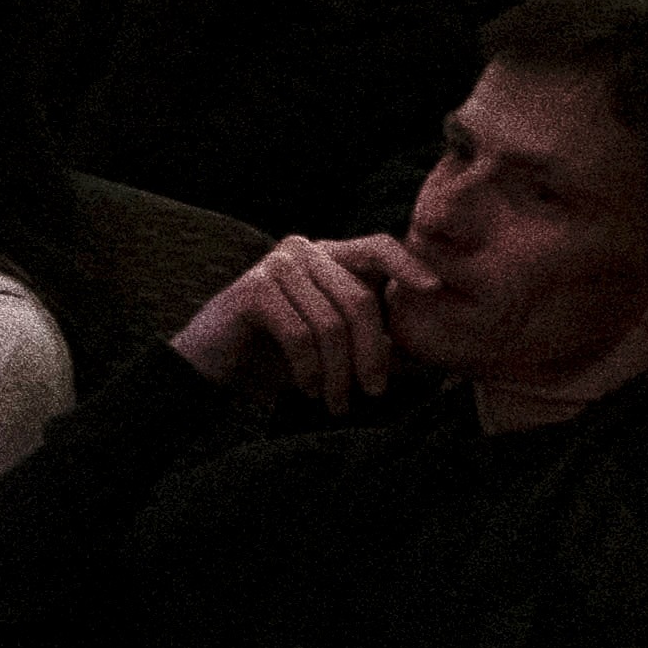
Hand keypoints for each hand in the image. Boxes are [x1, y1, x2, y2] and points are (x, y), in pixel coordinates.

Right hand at [167, 231, 415, 411]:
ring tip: (336, 401)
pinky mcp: (253, 289)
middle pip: (359, 299)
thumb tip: (430, 354)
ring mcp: (275, 265)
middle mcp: (303, 250)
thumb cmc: (277, 357)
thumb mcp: (335, 349)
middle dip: (372, 353)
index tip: (436, 290)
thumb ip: (376, 343)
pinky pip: (300, 334)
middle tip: (373, 392)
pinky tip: (307, 388)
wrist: (211, 367)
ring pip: (331, 322)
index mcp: (327, 256)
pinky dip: (309, 370)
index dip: (408, 265)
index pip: (377, 247)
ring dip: (338, 372)